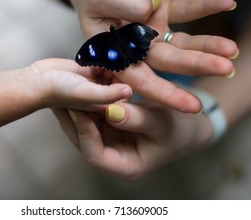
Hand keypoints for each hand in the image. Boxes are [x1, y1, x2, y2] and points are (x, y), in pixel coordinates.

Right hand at [25, 58, 131, 110]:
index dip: (131, 85)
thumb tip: (130, 91)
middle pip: (120, 82)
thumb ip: (109, 94)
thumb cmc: (59, 92)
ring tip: (122, 50)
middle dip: (124, 72)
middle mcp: (100, 94)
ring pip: (112, 71)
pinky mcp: (87, 70)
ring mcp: (94, 81)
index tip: (137, 72)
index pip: (124, 97)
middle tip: (130, 56)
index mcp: (103, 105)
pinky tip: (110, 48)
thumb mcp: (87, 94)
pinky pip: (102, 62)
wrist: (38, 80)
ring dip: (116, 62)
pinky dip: (105, 57)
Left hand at [53, 100, 211, 179]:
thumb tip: (111, 111)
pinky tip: (79, 85)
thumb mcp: (162, 124)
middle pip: (85, 141)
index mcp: (125, 166)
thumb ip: (137, 119)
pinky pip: (93, 115)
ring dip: (76, 108)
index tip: (80, 110)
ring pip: (86, 126)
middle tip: (62, 97)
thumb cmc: (180, 129)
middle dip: (73, 119)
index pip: (96, 156)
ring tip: (64, 88)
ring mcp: (110, 141)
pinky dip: (87, 102)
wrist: (187, 123)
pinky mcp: (110, 127)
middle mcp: (113, 156)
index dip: (86, 134)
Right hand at [60, 0, 237, 112]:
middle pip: (168, 61)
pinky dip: (206, 7)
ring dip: (207, 44)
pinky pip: (186, 10)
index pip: (139, 78)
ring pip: (182, 42)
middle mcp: (135, 46)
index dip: (165, 93)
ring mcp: (151, 30)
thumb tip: (148, 10)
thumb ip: (121, 4)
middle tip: (226, 69)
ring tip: (232, 49)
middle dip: (196, 65)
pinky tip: (227, 3)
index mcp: (114, 51)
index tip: (193, 106)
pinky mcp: (162, 11)